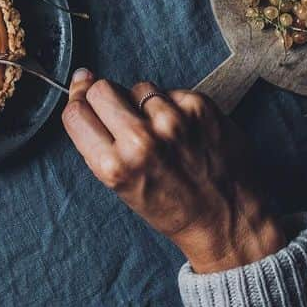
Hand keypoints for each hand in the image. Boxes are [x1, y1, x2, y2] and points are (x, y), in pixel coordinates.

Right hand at [63, 71, 284, 273]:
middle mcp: (140, 141)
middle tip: (123, 113)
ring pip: (139, 87)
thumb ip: (101, 144)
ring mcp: (172, 120)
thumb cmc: (175, 209)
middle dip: (107, 97)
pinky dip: (175, 106)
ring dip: (145, 103)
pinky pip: (172, 91)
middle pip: (102, 89)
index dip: (78, 99)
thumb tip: (84, 85)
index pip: (76, 112)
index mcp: (115, 167)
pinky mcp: (199, 106)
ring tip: (163, 132)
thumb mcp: (123, 188)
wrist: (230, 222)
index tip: (83, 91)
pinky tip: (186, 130)